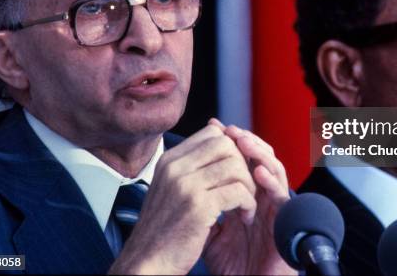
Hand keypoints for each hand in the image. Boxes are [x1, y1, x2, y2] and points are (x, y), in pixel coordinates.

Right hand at [109, 123, 257, 274]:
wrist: (147, 262)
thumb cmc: (164, 229)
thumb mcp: (171, 188)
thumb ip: (191, 167)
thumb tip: (221, 143)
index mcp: (169, 160)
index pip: (212, 134)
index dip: (232, 149)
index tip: (237, 171)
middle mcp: (175, 167)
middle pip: (226, 144)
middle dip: (244, 164)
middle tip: (246, 187)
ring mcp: (185, 185)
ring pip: (236, 166)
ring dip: (249, 186)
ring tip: (246, 205)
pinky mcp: (199, 206)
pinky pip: (238, 191)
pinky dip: (248, 204)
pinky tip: (244, 217)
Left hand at [203, 119, 296, 275]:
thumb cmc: (232, 264)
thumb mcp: (211, 231)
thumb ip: (207, 205)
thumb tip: (190, 180)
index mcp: (247, 196)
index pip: (242, 160)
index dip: (231, 143)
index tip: (215, 128)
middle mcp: (263, 198)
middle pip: (261, 159)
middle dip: (247, 142)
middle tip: (231, 130)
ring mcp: (275, 208)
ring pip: (275, 171)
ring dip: (261, 154)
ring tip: (244, 142)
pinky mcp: (285, 223)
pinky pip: (283, 197)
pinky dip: (272, 182)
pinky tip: (258, 172)